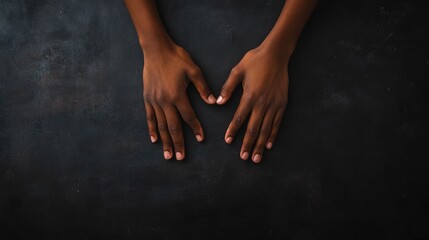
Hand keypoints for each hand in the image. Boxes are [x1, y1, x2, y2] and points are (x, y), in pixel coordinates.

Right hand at [143, 42, 215, 159]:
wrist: (155, 49)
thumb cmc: (177, 58)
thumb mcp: (193, 70)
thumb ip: (203, 88)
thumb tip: (213, 102)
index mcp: (178, 95)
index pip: (189, 117)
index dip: (195, 129)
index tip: (200, 139)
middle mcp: (165, 101)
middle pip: (173, 127)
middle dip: (178, 143)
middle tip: (180, 157)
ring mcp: (154, 101)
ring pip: (161, 125)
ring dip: (165, 141)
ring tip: (168, 155)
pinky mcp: (147, 98)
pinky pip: (149, 117)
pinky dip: (152, 129)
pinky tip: (154, 140)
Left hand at [217, 46, 288, 163]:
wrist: (277, 54)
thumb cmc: (255, 60)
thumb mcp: (237, 70)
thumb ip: (228, 88)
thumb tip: (218, 102)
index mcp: (250, 95)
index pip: (239, 118)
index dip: (233, 130)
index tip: (228, 141)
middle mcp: (262, 103)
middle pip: (254, 128)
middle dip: (247, 144)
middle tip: (243, 157)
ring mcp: (274, 105)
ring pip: (266, 129)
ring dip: (260, 145)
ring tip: (256, 157)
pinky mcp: (282, 104)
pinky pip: (277, 123)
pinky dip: (273, 135)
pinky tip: (269, 145)